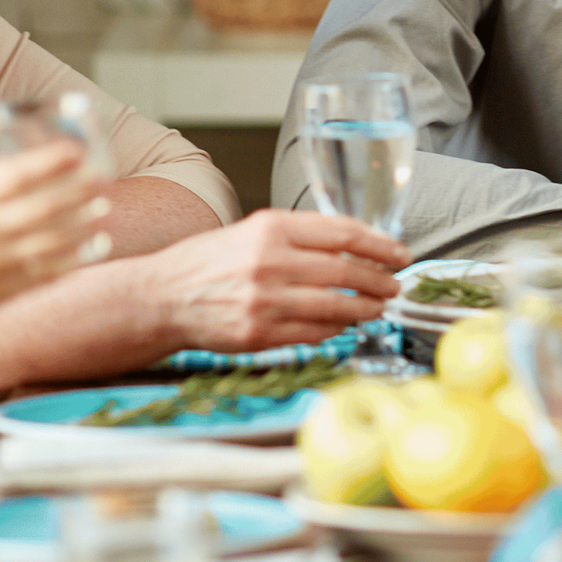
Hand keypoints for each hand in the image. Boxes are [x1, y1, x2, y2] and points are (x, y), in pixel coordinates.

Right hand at [0, 143, 106, 334]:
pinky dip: (72, 260)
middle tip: (103, 180)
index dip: (52, 162)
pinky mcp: (1, 290)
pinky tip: (89, 249)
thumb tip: (14, 171)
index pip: (18, 174)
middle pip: (46, 205)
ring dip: (83, 224)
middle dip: (80, 191)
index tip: (77, 153)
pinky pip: (46, 272)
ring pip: (54, 239)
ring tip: (104, 211)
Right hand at [145, 209, 408, 350]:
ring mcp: (266, 301)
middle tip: (394, 285)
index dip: (379, 244)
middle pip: (346, 271)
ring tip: (378, 306)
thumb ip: (299, 236)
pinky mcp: (260, 334)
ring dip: (366, 308)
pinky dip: (337, 329)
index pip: (342, 232)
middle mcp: (269, 262)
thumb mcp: (252, 231)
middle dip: (380, 280)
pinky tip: (345, 324)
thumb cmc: (210, 262)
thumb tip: (354, 244)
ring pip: (336, 306)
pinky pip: (315, 333)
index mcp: (271, 228)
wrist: (163, 297)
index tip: (399, 253)